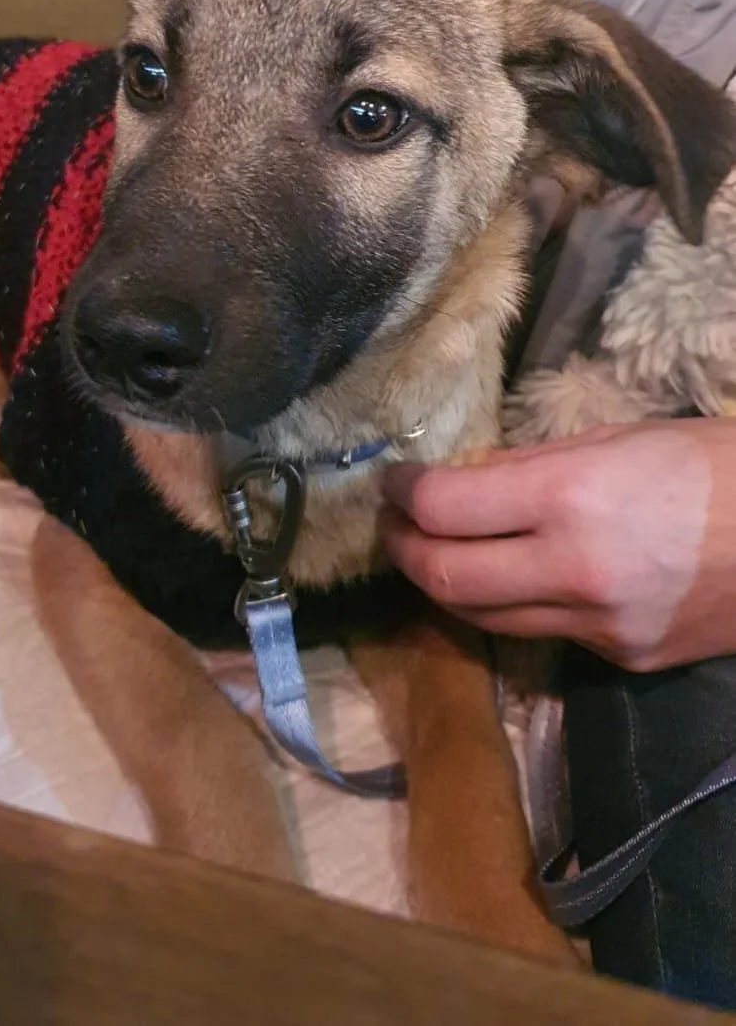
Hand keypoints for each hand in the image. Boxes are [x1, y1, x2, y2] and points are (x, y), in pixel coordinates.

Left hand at [380, 419, 735, 671]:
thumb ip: (527, 465)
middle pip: (446, 578)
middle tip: (393, 526)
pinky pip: (543, 634)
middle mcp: (574, 572)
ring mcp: (599, 626)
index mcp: (571, 500)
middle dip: (403, 551)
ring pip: (485, 618)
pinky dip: (512, 605)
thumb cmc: (711, 465)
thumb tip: (462, 478)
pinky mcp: (623, 659)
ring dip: (447, 585)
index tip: (392, 482)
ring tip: (434, 552)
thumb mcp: (614, 439)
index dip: (403, 494)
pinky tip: (511, 577)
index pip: (444, 509)